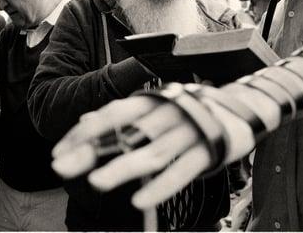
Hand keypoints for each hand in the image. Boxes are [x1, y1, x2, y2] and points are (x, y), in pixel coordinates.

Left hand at [51, 96, 211, 209]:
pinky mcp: (209, 150)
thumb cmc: (190, 109)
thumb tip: (84, 120)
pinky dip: (160, 186)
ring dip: (122, 168)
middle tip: (61, 167)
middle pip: (125, 133)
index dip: (83, 133)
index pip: (111, 114)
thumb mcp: (156, 107)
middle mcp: (167, 112)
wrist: (244, 105)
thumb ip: (122, 115)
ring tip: (96, 184)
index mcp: (152, 101)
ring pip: (151, 152)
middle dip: (91, 151)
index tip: (58, 152)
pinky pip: (181, 171)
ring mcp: (188, 131)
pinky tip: (140, 201)